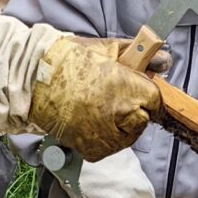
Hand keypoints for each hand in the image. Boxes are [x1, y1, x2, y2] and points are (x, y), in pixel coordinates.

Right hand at [29, 35, 162, 160]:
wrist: (34, 78)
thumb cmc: (67, 60)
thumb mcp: (106, 48)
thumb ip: (138, 55)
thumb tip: (163, 60)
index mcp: (128, 88)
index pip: (156, 100)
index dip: (146, 94)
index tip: (136, 91)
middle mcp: (121, 115)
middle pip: (143, 119)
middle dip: (134, 110)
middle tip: (112, 97)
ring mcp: (106, 136)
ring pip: (128, 136)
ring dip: (120, 126)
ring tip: (98, 108)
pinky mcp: (92, 149)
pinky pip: (108, 147)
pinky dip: (103, 138)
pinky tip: (89, 121)